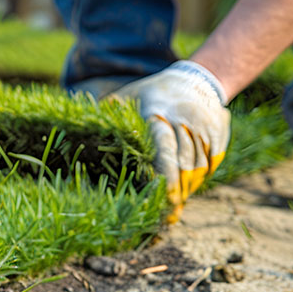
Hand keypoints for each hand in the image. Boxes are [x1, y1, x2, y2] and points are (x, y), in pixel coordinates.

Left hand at [107, 60, 230, 222]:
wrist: (194, 79)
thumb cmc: (150, 95)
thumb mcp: (126, 98)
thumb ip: (105, 115)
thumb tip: (73, 128)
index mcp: (157, 111)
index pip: (163, 145)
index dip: (165, 172)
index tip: (163, 196)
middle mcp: (183, 117)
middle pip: (185, 161)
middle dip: (178, 189)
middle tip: (169, 212)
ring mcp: (204, 124)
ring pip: (201, 164)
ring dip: (189, 187)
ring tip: (175, 206)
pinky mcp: (219, 132)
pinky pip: (212, 161)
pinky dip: (201, 178)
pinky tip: (188, 190)